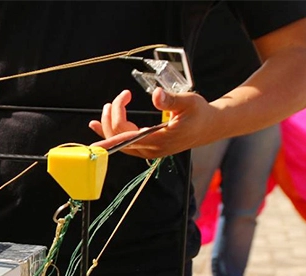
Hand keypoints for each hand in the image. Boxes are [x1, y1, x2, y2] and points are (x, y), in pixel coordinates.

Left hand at [88, 88, 216, 158]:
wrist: (208, 127)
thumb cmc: (199, 114)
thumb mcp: (189, 102)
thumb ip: (171, 99)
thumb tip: (155, 94)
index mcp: (160, 140)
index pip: (129, 137)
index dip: (114, 126)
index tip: (110, 110)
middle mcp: (150, 149)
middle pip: (120, 137)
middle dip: (114, 115)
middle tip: (123, 96)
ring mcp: (147, 150)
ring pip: (119, 142)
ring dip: (109, 124)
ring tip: (108, 106)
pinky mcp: (146, 148)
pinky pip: (123, 143)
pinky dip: (110, 133)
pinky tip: (97, 125)